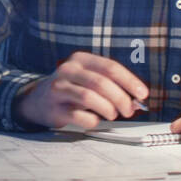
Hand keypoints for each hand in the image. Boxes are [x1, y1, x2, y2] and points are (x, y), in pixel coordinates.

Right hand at [16, 51, 149, 129]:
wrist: (38, 100)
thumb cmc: (72, 89)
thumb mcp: (88, 79)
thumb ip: (111, 85)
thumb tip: (137, 98)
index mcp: (81, 59)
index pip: (110, 67)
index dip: (129, 81)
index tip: (143, 94)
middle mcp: (68, 70)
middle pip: (101, 82)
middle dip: (121, 98)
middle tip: (129, 110)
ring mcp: (59, 88)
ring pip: (90, 97)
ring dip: (108, 109)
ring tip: (112, 115)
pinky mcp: (54, 108)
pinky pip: (80, 116)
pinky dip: (93, 121)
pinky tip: (94, 120)